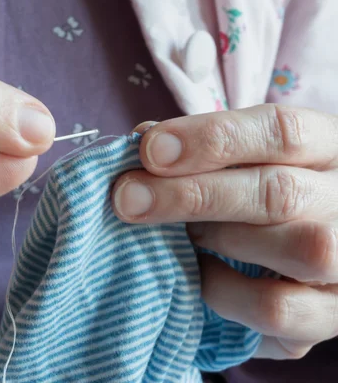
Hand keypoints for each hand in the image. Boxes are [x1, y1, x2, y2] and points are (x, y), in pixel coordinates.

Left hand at [112, 104, 337, 359]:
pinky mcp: (331, 315)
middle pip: (278, 192)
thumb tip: (142, 140)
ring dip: (217, 240)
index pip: (282, 130)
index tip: (149, 149)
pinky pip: (278, 310)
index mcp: (329, 148)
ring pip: (296, 249)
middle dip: (191, 194)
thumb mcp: (246, 161)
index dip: (211, 137)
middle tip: (127, 198)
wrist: (313, 258)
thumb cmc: (264, 197)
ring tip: (180, 237)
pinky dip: (225, 294)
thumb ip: (202, 151)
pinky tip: (199, 277)